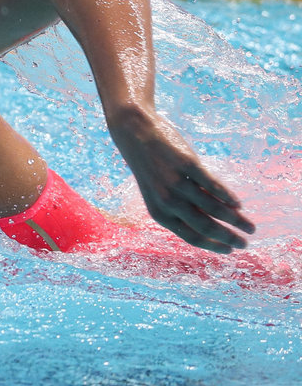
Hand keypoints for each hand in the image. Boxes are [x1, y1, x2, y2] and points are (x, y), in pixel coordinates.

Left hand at [109, 107, 255, 252]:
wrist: (135, 135)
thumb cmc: (151, 166)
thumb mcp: (160, 192)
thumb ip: (181, 207)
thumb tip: (213, 222)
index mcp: (159, 213)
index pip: (191, 236)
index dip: (213, 246)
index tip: (230, 251)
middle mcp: (167, 201)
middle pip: (205, 226)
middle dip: (229, 238)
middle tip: (246, 243)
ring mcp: (176, 183)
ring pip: (213, 208)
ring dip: (236, 220)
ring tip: (250, 226)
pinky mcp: (186, 164)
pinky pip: (212, 185)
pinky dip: (228, 196)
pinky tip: (239, 204)